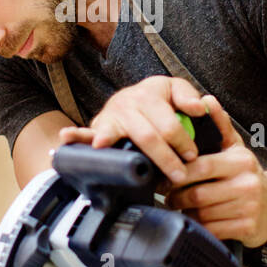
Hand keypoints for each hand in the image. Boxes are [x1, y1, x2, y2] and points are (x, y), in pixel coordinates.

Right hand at [54, 75, 209, 185]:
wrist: (131, 97)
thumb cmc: (157, 98)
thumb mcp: (175, 89)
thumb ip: (188, 96)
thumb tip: (199, 108)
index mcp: (150, 92)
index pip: (168, 122)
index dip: (182, 141)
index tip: (192, 156)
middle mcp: (127, 102)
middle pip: (148, 135)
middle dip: (165, 158)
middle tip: (179, 176)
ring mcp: (110, 115)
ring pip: (121, 138)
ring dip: (132, 157)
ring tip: (140, 170)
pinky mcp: (98, 128)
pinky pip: (85, 133)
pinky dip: (75, 136)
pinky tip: (67, 139)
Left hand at [163, 96, 266, 247]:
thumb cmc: (247, 174)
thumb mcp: (235, 147)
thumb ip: (220, 125)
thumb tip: (206, 100)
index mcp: (240, 162)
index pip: (201, 167)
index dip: (178, 174)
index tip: (166, 177)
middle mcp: (247, 184)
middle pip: (198, 194)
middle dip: (178, 197)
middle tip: (168, 195)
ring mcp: (249, 208)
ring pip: (203, 214)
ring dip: (187, 212)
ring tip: (182, 206)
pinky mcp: (248, 228)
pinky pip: (213, 230)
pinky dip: (201, 227)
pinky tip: (198, 220)